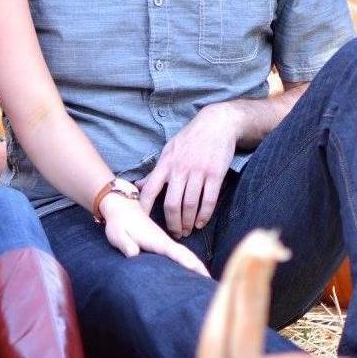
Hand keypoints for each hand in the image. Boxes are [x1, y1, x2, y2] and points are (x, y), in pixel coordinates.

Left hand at [101, 194, 209, 277]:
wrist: (121, 206)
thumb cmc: (119, 222)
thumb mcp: (118, 234)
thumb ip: (126, 244)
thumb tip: (134, 255)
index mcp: (156, 240)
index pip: (176, 253)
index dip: (190, 264)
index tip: (203, 275)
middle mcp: (164, 241)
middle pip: (186, 255)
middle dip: (199, 268)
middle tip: (211, 284)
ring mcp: (164, 241)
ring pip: (184, 254)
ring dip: (196, 266)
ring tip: (207, 282)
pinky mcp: (161, 243)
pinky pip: (178, 254)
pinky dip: (188, 262)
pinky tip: (192, 271)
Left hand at [138, 102, 239, 238]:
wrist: (217, 123)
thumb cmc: (190, 138)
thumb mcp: (169, 150)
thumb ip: (156, 171)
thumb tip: (139, 185)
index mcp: (166, 163)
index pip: (150, 190)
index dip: (145, 209)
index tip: (143, 224)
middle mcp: (180, 169)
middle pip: (172, 204)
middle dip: (172, 223)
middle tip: (174, 234)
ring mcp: (198, 171)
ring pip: (190, 205)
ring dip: (188, 222)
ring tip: (187, 231)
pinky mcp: (216, 174)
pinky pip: (209, 200)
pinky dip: (204, 215)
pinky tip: (201, 222)